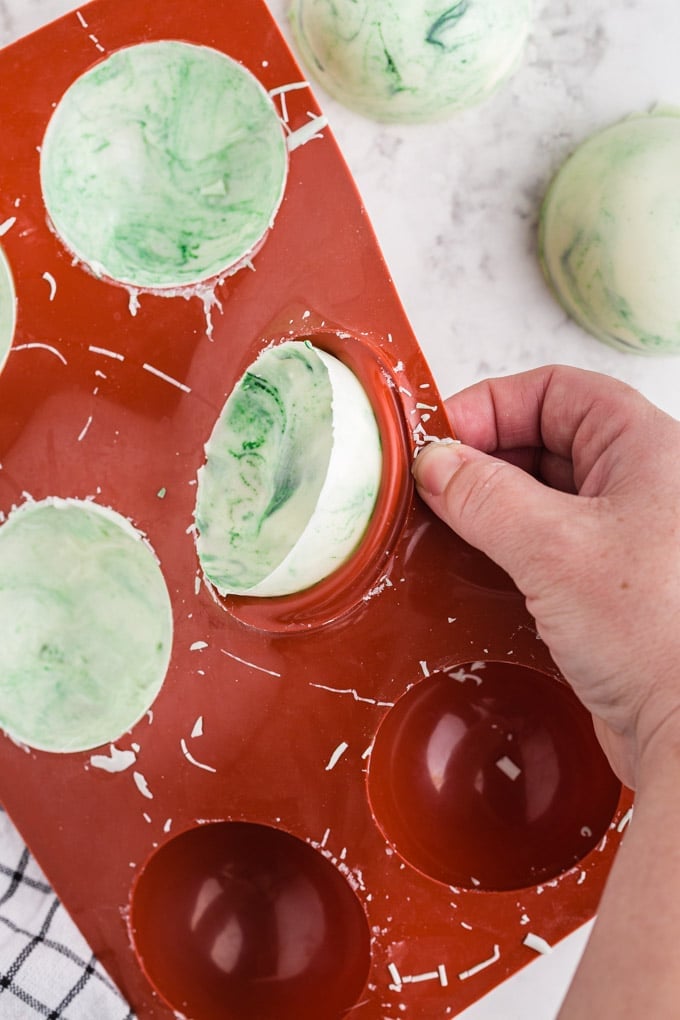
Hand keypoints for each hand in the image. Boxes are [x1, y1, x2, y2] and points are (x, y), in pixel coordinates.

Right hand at [413, 365, 679, 788]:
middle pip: (546, 439)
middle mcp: (640, 485)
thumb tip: (436, 463)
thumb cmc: (656, 630)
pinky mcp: (607, 587)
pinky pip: (546, 546)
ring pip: (543, 496)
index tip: (439, 439)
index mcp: (646, 449)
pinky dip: (505, 547)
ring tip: (442, 524)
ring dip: (489, 504)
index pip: (557, 392)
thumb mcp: (553, 546)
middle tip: (431, 485)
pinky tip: (470, 566)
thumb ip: (484, 495)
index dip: (492, 404)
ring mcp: (625, 538)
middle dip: (484, 457)